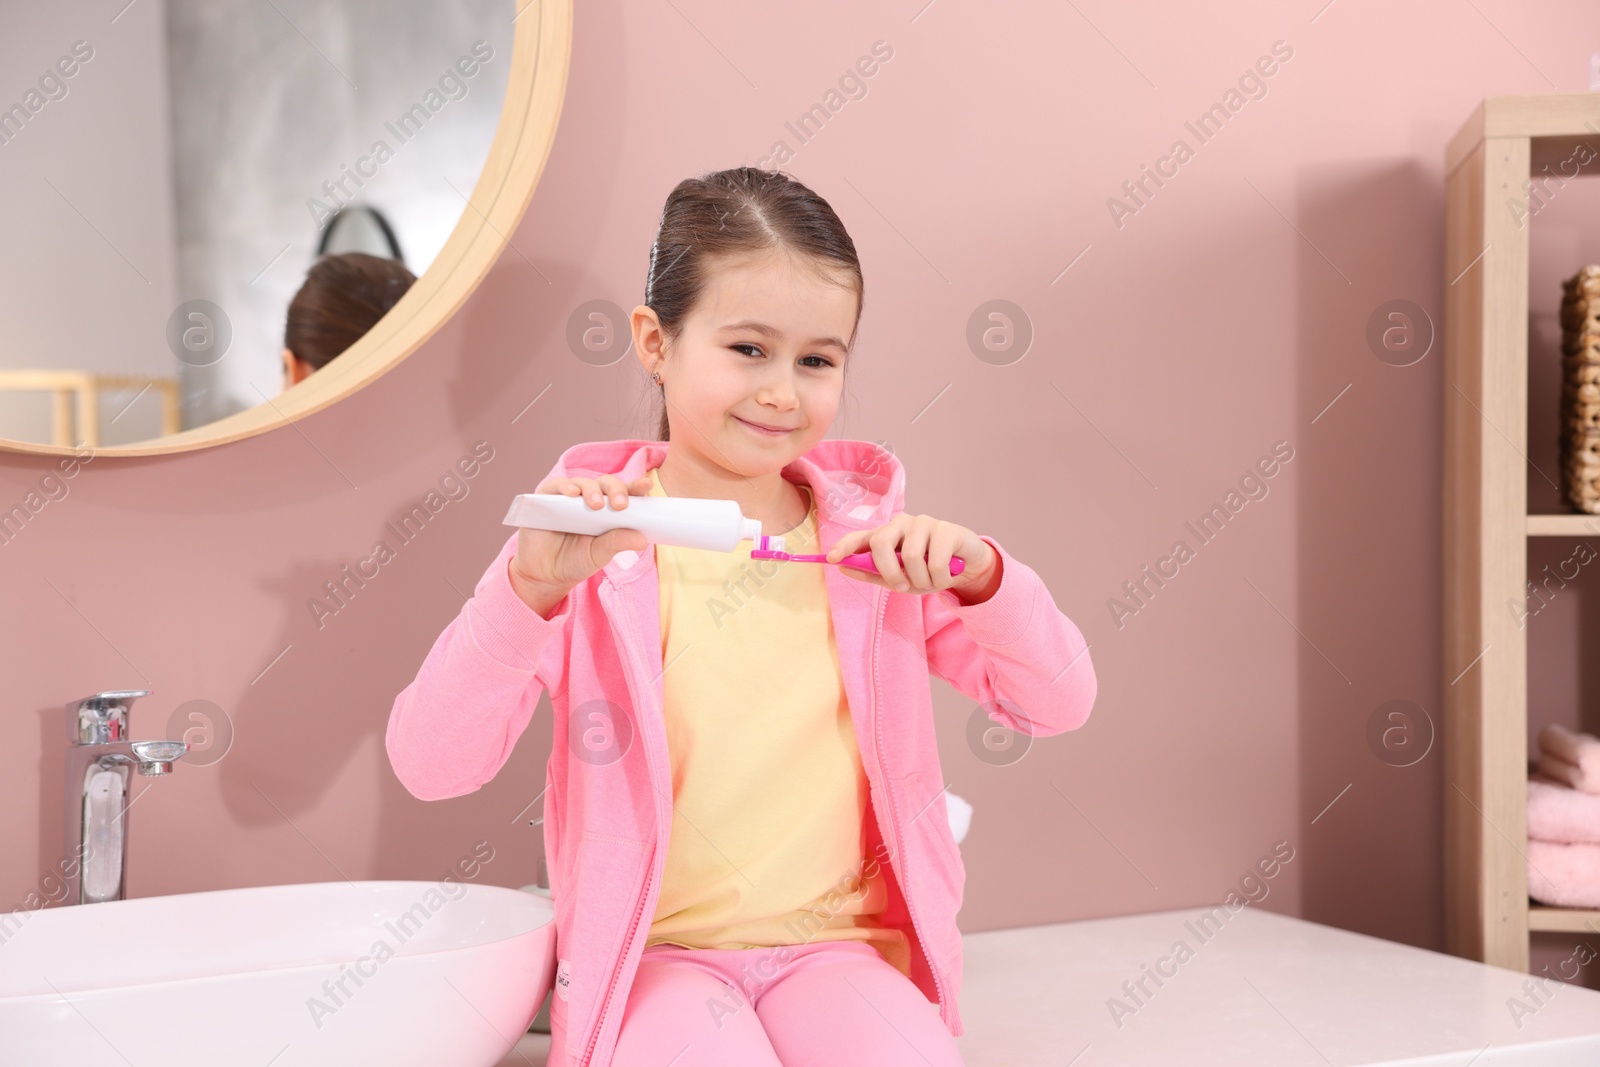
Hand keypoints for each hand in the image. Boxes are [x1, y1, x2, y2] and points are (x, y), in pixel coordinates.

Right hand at [509, 474, 653, 610]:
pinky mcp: (547, 498)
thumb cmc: (576, 560)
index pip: (625, 494)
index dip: (636, 487)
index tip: (646, 486)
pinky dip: (565, 486)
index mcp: (609, 511)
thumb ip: (618, 543)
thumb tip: (643, 540)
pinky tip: (572, 493)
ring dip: (592, 490)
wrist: (545, 574)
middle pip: (606, 484)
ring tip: (597, 505)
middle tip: (620, 505)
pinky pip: (556, 486)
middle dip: (616, 490)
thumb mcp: (600, 555)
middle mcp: (590, 500)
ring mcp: (568, 498)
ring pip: (584, 483)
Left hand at [823, 513, 997, 596]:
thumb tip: (843, 568)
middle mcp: (901, 524)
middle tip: (903, 587)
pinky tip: (946, 576)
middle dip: (890, 572)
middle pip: (881, 543)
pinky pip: (936, 562)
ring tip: (931, 581)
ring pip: (911, 556)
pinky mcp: (947, 529)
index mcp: (886, 535)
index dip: (845, 546)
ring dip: (922, 580)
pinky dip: (940, 579)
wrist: (966, 567)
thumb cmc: (928, 571)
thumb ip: (874, 574)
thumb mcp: (901, 578)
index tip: (831, 559)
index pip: (861, 537)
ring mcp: (924, 523)